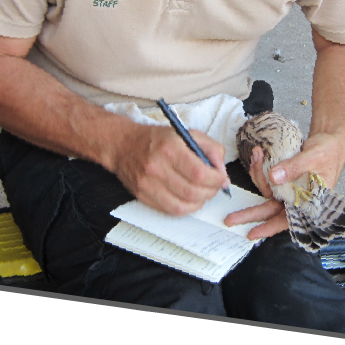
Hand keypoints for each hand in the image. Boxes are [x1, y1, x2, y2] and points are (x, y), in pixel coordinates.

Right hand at [108, 125, 228, 216]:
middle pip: (193, 191)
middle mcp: (157, 167)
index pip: (199, 173)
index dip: (216, 180)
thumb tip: (222, 171)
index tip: (222, 179)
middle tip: (214, 187)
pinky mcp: (142, 196)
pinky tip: (190, 199)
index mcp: (169, 148)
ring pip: (183, 205)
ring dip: (200, 202)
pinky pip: (170, 210)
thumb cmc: (156, 139)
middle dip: (211, 192)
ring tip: (203, 193)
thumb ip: (210, 148)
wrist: (122, 145)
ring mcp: (147, 184)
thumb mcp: (186, 134)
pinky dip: (186, 208)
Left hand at [224, 131, 344, 239]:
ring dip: (258, 176)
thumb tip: (274, 177)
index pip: (288, 220)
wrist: (329, 142)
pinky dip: (260, 170)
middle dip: (250, 214)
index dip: (270, 228)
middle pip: (271, 211)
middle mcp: (297, 199)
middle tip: (230, 219)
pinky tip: (258, 157)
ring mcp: (289, 190)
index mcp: (310, 202)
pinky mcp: (283, 181)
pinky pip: (267, 181)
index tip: (252, 234)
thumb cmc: (328, 153)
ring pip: (266, 193)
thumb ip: (294, 167)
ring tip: (257, 155)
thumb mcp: (314, 157)